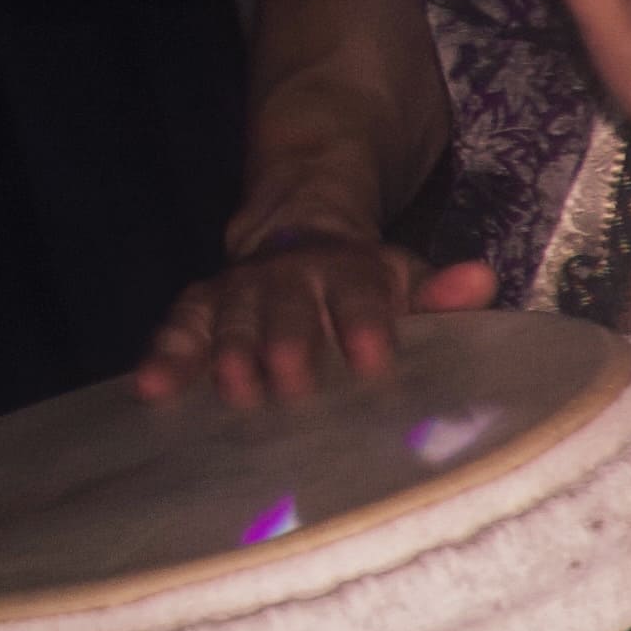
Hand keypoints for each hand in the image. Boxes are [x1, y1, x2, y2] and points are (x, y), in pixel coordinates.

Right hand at [131, 233, 493, 406]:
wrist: (303, 239)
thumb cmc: (370, 284)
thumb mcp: (409, 281)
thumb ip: (442, 292)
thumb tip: (482, 278)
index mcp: (349, 269)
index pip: (361, 295)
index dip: (365, 323)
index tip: (372, 358)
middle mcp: (289, 276)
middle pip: (288, 308)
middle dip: (289, 342)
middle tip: (292, 381)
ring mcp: (241, 291)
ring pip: (231, 318)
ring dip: (229, 354)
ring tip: (233, 391)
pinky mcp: (202, 309)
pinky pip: (180, 328)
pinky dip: (166, 356)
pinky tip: (149, 388)